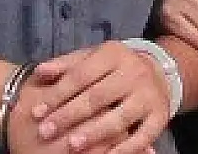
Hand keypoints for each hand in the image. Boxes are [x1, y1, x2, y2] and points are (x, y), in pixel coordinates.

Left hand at [28, 42, 168, 153]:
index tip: (36, 112)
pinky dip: (124, 149)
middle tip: (45, 132)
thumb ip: (66, 64)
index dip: (57, 94)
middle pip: (96, 97)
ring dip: (93, 134)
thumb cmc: (112, 67)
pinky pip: (142, 137)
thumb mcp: (91, 57)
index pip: (80, 76)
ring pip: (118, 118)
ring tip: (71, 146)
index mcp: (113, 54)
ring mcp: (149, 96)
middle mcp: (133, 73)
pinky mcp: (161, 117)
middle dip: (69, 116)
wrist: (158, 71)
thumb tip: (40, 71)